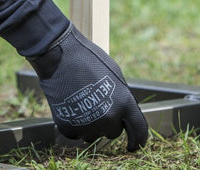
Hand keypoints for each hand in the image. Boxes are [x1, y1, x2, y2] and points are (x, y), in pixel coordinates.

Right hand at [26, 25, 148, 150]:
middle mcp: (109, 117)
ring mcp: (89, 124)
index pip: (139, 131)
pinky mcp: (70, 128)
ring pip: (94, 136)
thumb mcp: (115, 75)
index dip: (138, 140)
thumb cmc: (88, 60)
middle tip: (97, 105)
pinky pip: (77, 134)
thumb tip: (125, 113)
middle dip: (109, 123)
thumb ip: (123, 97)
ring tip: (82, 104)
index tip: (134, 144)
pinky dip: (74, 125)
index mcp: (124, 103)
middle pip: (114, 132)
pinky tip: (71, 107)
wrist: (60, 55)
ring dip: (91, 126)